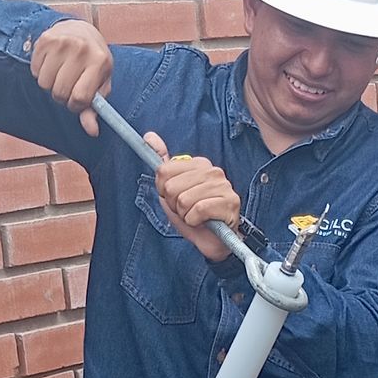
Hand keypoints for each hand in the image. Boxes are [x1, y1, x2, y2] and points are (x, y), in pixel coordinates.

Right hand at [29, 18, 111, 136]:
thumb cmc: (93, 61)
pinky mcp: (46, 39)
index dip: (75, 105)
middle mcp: (81, 49)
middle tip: (68, 84)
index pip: (80, 98)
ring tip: (60, 73)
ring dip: (50, 84)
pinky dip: (41, 72)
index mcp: (100, 61)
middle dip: (62, 95)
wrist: (81, 30)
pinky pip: (35, 71)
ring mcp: (62, 42)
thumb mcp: (100, 84)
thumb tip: (92, 131)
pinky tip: (52, 63)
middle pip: (60, 92)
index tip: (77, 99)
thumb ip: (95, 109)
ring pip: (45, 84)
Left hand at [149, 137, 239, 259]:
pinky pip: (197, 211)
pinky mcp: (229, 203)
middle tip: (187, 210)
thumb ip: (162, 166)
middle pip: (171, 187)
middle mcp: (213, 171)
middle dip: (175, 205)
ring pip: (184, 200)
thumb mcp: (173, 190)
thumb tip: (148, 136)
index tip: (175, 198)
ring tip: (196, 217)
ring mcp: (223, 186)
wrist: (216, 242)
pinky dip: (194, 221)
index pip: (163, 170)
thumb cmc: (194, 216)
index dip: (164, 190)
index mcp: (199, 164)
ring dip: (185, 215)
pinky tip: (203, 222)